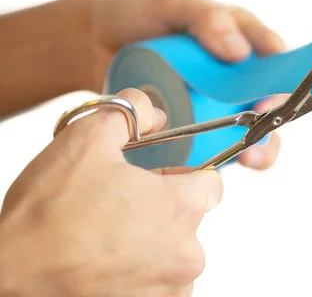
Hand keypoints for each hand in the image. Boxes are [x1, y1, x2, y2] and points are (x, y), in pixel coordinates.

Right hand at [0, 88, 221, 296]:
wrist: (9, 278)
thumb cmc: (47, 215)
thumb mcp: (87, 138)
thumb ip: (132, 112)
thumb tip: (154, 114)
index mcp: (181, 209)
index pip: (212, 182)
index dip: (184, 175)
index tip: (157, 180)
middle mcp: (186, 255)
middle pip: (190, 218)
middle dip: (162, 207)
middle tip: (119, 206)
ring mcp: (169, 288)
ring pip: (173, 250)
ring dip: (150, 241)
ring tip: (106, 236)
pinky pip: (158, 281)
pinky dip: (138, 270)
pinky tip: (105, 261)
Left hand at [89, 0, 285, 169]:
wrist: (91, 43)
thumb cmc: (137, 14)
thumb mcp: (172, 4)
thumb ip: (206, 19)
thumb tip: (240, 53)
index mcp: (238, 34)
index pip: (272, 56)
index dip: (280, 77)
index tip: (270, 97)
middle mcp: (234, 70)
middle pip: (269, 98)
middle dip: (273, 120)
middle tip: (261, 133)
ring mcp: (216, 99)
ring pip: (253, 125)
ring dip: (258, 145)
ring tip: (247, 157)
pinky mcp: (196, 122)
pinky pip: (220, 140)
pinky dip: (225, 156)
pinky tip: (218, 167)